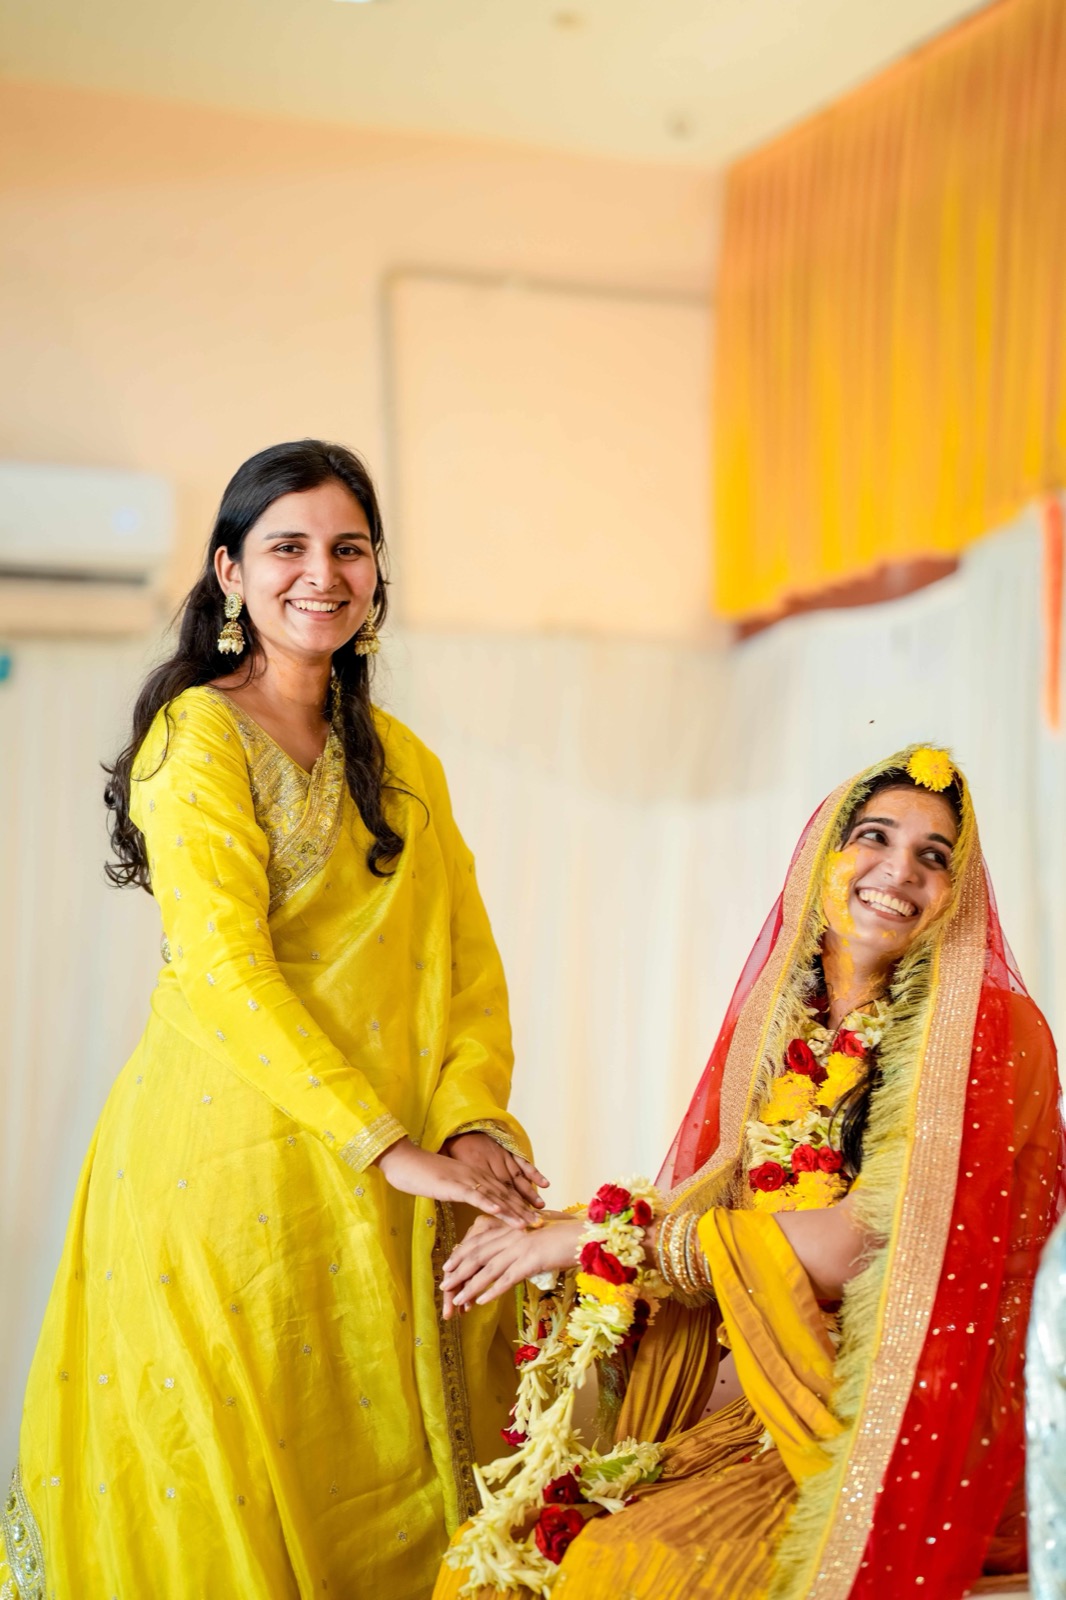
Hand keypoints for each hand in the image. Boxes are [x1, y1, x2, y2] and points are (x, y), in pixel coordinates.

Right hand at [375, 1138, 537, 1228]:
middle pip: (505, 1195)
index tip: (534, 1217)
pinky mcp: (453, 1185)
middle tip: (542, 1224)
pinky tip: (501, 1212)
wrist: (403, 1161)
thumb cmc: (422, 1174)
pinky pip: (475, 1195)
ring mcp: (466, 1180)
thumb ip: (461, 1193)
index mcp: (475, 1177)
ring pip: (495, 1197)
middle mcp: (476, 1176)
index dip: (519, 1205)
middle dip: (524, 1211)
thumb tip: (470, 1203)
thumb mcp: (446, 1186)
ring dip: (513, 1211)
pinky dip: (489, 1204)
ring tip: (529, 1224)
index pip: (502, 1193)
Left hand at [440, 1215, 584, 1317]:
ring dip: (470, 1286)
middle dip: (458, 1271)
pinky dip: (492, 1291)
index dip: (461, 1254)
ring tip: (456, 1300)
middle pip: (477, 1255)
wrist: (584, 1233)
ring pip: (488, 1269)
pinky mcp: (531, 1261)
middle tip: (444, 1285)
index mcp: (511, 1228)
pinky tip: (481, 1302)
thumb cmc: (564, 1233)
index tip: (448, 1266)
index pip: (478, 1241)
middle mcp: (511, 1236)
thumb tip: (509, 1251)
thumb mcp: (537, 1233)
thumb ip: (521, 1239)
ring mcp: (520, 1248)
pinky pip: (507, 1278)